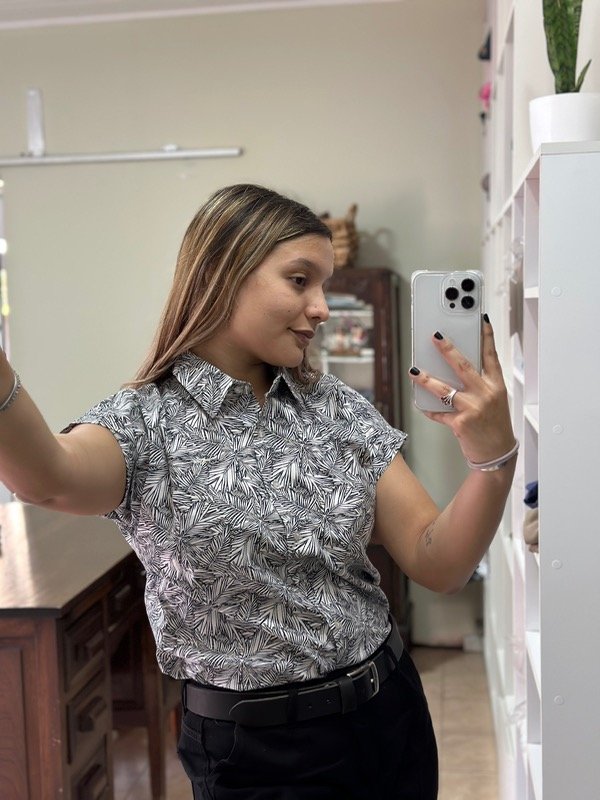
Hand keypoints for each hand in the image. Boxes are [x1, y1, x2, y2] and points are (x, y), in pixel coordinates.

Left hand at [408, 317, 514, 463]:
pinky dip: (428, 408)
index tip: (481, 320)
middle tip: (435, 337)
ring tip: (414, 370)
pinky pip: (439, 412)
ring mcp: (473, 408)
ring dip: (426, 379)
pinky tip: (419, 403)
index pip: (491, 356)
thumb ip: (479, 384)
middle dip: (447, 349)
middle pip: (463, 366)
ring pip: (444, 389)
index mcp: (496, 386)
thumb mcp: (494, 400)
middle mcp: (486, 394)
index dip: (486, 337)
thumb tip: (452, 369)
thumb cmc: (495, 425)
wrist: (498, 454)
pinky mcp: (461, 423)